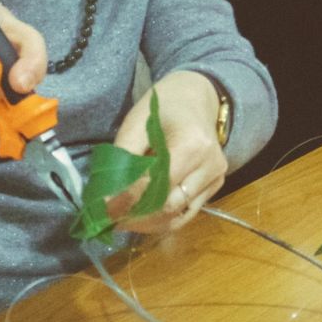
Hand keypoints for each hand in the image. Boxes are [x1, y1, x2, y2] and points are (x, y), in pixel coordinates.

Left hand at [104, 70, 226, 234]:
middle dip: (137, 216)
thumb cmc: (164, 106)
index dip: (129, 200)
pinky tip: (143, 219)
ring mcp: (216, 178)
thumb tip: (108, 198)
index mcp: (192, 144)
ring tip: (123, 222)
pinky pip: (187, 213)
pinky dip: (164, 220)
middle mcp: (210, 165)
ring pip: (179, 215)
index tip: (105, 211)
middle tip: (110, 220)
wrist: (196, 98)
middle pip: (170, 205)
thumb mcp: (137, 123)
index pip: (157, 183)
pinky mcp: (216, 186)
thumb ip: (124, 158)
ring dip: (149, 223)